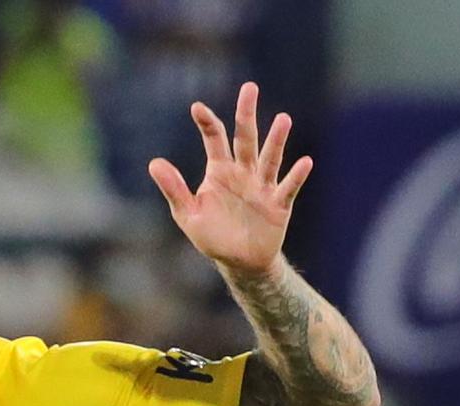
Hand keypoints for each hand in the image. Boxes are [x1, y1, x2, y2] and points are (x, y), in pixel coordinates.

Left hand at [149, 81, 310, 276]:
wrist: (239, 262)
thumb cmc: (213, 236)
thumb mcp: (188, 215)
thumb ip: (174, 190)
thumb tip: (154, 163)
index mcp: (220, 171)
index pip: (214, 140)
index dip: (207, 124)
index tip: (197, 109)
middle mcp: (243, 172)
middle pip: (245, 139)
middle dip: (246, 115)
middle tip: (249, 88)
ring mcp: (263, 186)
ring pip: (270, 158)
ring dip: (277, 140)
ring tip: (283, 119)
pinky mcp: (278, 204)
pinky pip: (288, 187)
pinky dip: (296, 176)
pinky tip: (305, 162)